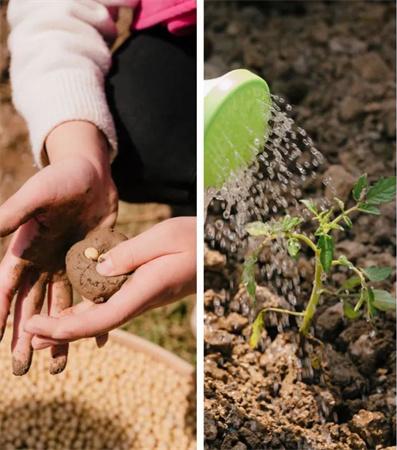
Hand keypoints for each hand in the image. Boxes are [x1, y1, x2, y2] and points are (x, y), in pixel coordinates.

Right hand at [0, 121, 117, 374]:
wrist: (94, 174)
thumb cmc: (62, 179)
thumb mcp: (37, 195)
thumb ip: (15, 214)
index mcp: (24, 249)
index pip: (7, 287)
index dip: (1, 312)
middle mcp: (42, 262)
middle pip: (31, 306)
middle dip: (26, 336)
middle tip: (22, 369)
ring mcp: (66, 264)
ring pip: (59, 307)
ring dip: (59, 333)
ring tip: (58, 365)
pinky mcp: (91, 263)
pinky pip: (90, 294)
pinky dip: (92, 312)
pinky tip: (98, 336)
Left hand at [25, 217, 196, 347]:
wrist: (218, 248)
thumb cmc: (195, 239)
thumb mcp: (164, 236)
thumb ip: (131, 252)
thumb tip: (99, 268)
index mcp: (147, 289)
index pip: (103, 318)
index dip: (68, 328)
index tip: (38, 326)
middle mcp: (143, 300)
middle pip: (98, 325)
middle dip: (61, 331)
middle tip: (28, 332)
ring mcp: (143, 298)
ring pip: (103, 318)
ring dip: (71, 325)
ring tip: (41, 326)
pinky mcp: (143, 291)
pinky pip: (111, 306)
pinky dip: (88, 312)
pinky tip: (73, 311)